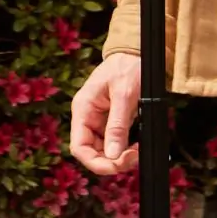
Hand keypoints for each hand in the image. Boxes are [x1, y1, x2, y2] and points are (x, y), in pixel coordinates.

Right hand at [70, 53, 142, 175]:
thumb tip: (112, 155)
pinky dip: (125, 149)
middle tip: (133, 158)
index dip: (96, 163)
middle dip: (112, 162)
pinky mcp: (111, 122)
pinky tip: (136, 146)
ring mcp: (98, 121)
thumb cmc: (128, 66)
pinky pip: (114, 143)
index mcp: (83, 109)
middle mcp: (87, 118)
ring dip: (119, 158)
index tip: (118, 164)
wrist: (136, 52)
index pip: (79, 148)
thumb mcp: (124, 95)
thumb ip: (117, 125)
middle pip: (92, 153)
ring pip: (104, 151)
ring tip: (137, 151)